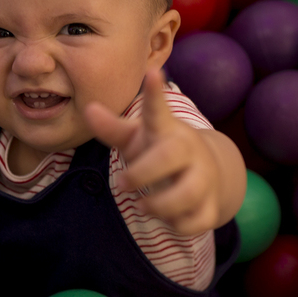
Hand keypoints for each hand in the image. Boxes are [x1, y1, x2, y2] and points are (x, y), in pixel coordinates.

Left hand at [84, 68, 221, 234]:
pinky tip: (168, 219)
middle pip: (168, 157)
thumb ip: (112, 128)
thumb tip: (88, 109)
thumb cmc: (161, 152)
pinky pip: (197, 221)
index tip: (152, 71)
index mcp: (166, 130)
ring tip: (143, 205)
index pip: (158, 110)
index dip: (154, 93)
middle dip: (142, 173)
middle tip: (121, 183)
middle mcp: (188, 151)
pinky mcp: (209, 205)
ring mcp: (203, 178)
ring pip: (187, 193)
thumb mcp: (136, 138)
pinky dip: (178, 225)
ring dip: (159, 204)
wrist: (208, 174)